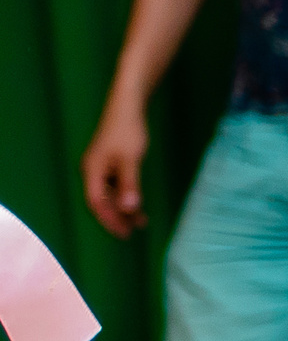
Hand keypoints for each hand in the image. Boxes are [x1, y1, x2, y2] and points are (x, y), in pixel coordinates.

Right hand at [83, 97, 150, 238]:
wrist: (127, 107)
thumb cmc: (127, 131)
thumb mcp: (130, 160)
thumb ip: (129, 184)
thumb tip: (128, 208)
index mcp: (92, 171)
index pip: (96, 203)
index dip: (109, 220)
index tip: (124, 233)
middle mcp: (92, 170)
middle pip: (101, 201)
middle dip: (116, 218)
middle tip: (132, 233)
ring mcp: (101, 167)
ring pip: (109, 194)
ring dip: (123, 209)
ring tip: (141, 223)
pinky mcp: (110, 162)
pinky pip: (114, 186)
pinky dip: (125, 197)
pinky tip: (138, 205)